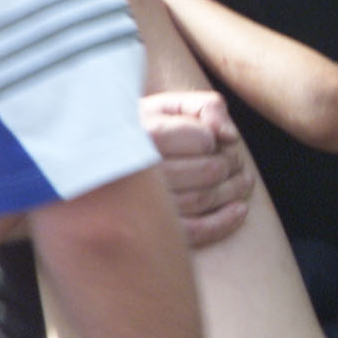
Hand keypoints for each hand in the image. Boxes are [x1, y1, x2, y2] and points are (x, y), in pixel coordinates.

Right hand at [141, 91, 251, 246]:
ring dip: (234, 192)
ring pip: (203, 200)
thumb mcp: (169, 106)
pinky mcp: (147, 230)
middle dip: (231, 165)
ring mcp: (141, 204)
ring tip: (244, 182)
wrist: (94, 162)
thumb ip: (207, 107)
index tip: (215, 141)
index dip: (215, 141)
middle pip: (209, 171)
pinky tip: (240, 210)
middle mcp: (139, 170)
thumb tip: (230, 136)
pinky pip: (194, 232)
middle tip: (236, 162)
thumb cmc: (141, 129)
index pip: (203, 139)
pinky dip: (224, 223)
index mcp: (143, 134)